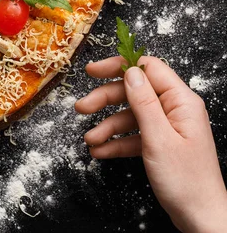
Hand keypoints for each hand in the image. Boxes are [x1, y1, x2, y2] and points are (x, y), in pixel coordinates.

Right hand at [75, 56, 226, 232]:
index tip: (93, 70)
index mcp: (181, 101)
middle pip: (133, 92)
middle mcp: (174, 109)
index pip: (147, 68)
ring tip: (89, 139)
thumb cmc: (187, 182)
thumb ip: (144, 103)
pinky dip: (117, 142)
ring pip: (130, 115)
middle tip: (82, 107)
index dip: (118, 66)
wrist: (202, 221)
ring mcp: (167, 127)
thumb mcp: (159, 139)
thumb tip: (130, 71)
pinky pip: (134, 134)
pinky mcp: (161, 143)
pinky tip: (101, 150)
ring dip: (107, 125)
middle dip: (105, 100)